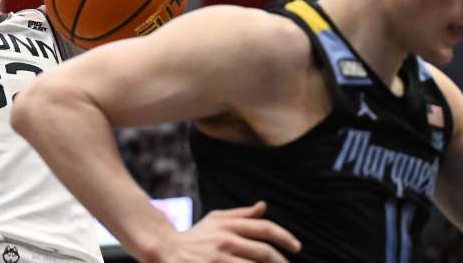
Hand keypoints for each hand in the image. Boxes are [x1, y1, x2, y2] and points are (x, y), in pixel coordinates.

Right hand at [150, 201, 300, 262]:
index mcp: (229, 225)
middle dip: (281, 262)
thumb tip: (264, 205)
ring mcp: (219, 259)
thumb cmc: (195, 237)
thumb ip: (241, 215)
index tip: (297, 247)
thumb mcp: (216, 220)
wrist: (166, 251)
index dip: (285, 237)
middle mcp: (225, 241)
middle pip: (264, 252)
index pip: (264, 228)